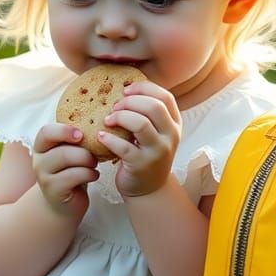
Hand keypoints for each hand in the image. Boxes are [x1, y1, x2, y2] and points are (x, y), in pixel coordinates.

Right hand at [31, 124, 99, 218]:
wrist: (64, 203)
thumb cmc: (71, 172)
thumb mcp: (70, 152)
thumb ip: (75, 140)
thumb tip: (98, 120)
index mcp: (42, 146)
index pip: (46, 131)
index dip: (64, 130)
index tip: (81, 134)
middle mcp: (38, 160)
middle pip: (61, 148)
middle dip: (84, 151)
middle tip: (95, 155)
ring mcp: (43, 176)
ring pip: (67, 159)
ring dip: (88, 161)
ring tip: (94, 164)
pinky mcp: (53, 190)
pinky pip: (74, 176)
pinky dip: (89, 174)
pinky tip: (94, 175)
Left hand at [98, 81, 180, 197]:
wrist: (148, 188)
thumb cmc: (146, 153)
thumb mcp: (154, 132)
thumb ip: (147, 113)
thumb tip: (124, 87)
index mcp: (174, 123)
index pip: (165, 96)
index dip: (144, 88)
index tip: (126, 90)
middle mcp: (171, 136)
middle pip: (153, 107)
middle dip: (130, 102)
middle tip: (114, 107)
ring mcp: (158, 151)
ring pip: (141, 123)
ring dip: (120, 117)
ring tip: (108, 120)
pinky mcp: (142, 165)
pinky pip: (124, 146)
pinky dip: (109, 138)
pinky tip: (101, 136)